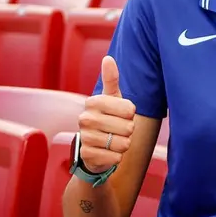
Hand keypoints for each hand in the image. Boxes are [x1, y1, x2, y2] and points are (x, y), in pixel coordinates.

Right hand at [77, 56, 136, 173]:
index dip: (131, 115)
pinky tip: (107, 153)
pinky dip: (116, 157)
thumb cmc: (107, 118)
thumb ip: (111, 79)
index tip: (121, 115)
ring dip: (123, 145)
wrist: (94, 148)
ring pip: (123, 144)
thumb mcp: (112, 98)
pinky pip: (116, 158)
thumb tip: (108, 58)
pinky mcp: (87, 155)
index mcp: (93, 102)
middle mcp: (85, 118)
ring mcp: (85, 137)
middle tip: (116, 130)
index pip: (130, 110)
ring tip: (112, 141)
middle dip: (128, 132)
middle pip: (128, 128)